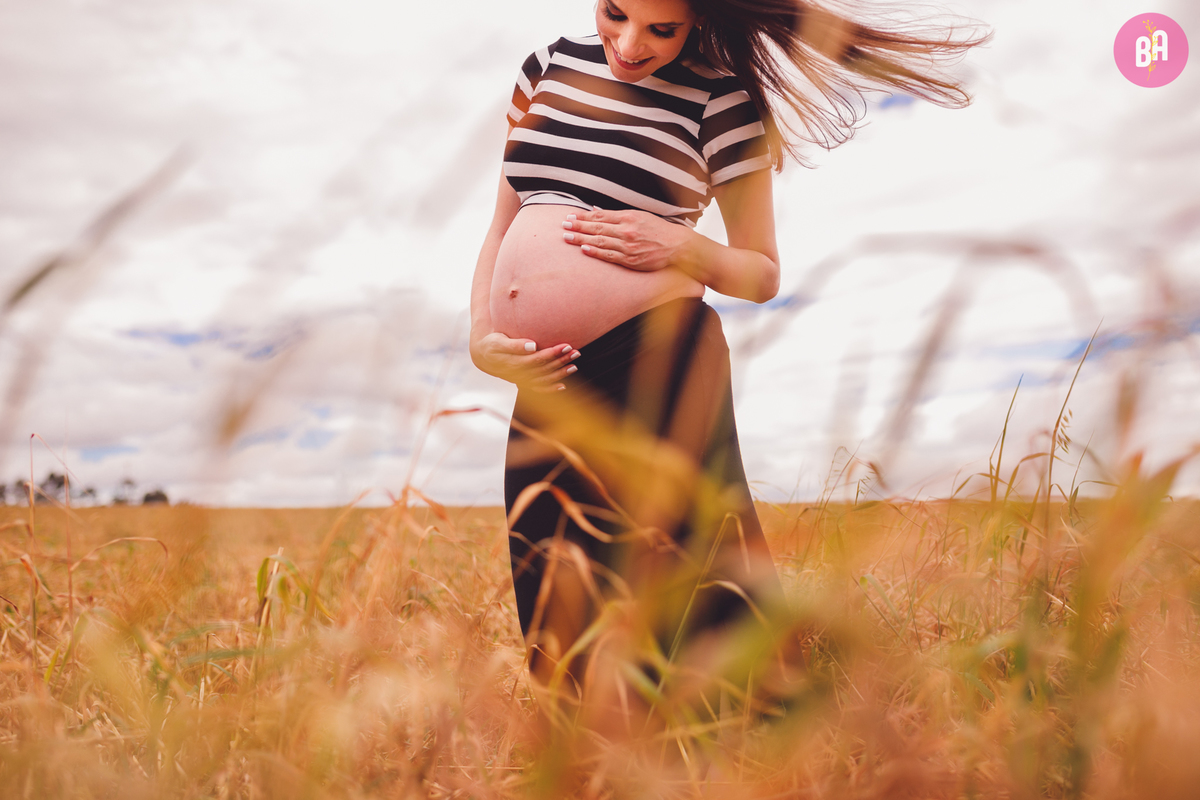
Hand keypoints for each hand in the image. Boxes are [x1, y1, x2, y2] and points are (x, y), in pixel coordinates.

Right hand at [470, 331, 580, 391]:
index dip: (553, 353)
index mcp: (514, 363)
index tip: (566, 345)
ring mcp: (521, 380)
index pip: (537, 359)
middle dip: (561, 361)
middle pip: (544, 369)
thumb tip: (532, 345)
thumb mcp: (499, 341)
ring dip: (560, 373)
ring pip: (543, 379)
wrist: (483, 356)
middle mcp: (519, 374)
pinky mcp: (522, 382)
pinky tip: (563, 386)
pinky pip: (538, 388)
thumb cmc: (492, 344)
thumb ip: (515, 345)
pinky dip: (550, 389)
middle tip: (576, 352)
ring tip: (574, 365)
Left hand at [561, 208, 695, 272]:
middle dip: (578, 226)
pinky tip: (584, 250)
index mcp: (628, 217)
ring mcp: (628, 246)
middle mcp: (627, 230)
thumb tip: (596, 212)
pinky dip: (596, 252)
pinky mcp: (631, 260)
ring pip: (600, 241)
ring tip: (567, 237)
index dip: (583, 217)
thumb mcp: (639, 216)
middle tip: (563, 226)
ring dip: (582, 239)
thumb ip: (617, 215)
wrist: (678, 247)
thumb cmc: (658, 231)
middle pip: (597, 228)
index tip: (570, 216)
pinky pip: (610, 256)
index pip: (600, 216)